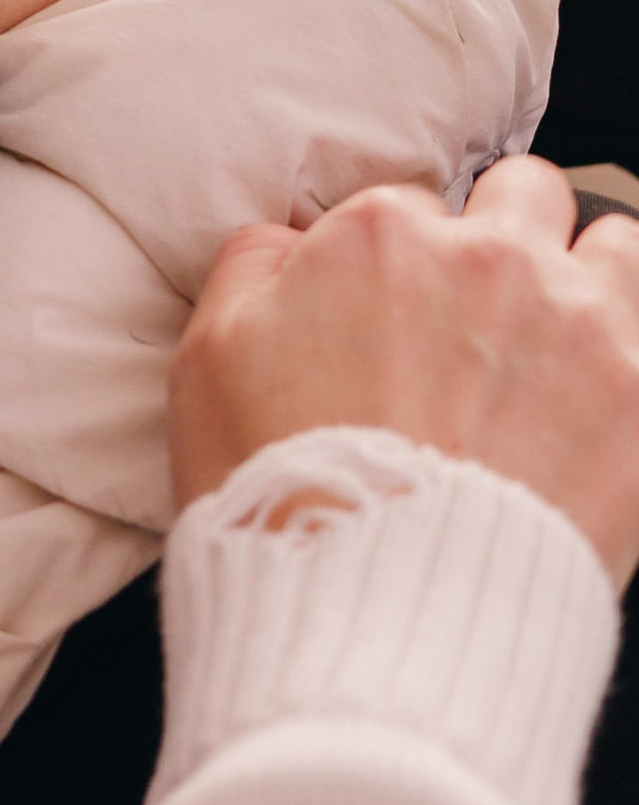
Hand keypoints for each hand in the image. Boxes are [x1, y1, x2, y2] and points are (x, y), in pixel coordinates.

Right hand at [171, 158, 638, 585]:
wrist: (378, 610)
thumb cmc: (284, 488)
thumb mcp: (208, 359)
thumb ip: (252, 269)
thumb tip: (286, 242)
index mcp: (383, 235)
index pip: (407, 208)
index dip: (397, 266)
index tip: (394, 319)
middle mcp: (490, 258)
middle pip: (522, 194)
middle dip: (506, 237)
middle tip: (483, 314)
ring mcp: (577, 323)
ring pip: (612, 242)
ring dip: (587, 277)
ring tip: (559, 342)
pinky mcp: (637, 397)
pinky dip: (626, 356)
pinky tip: (596, 399)